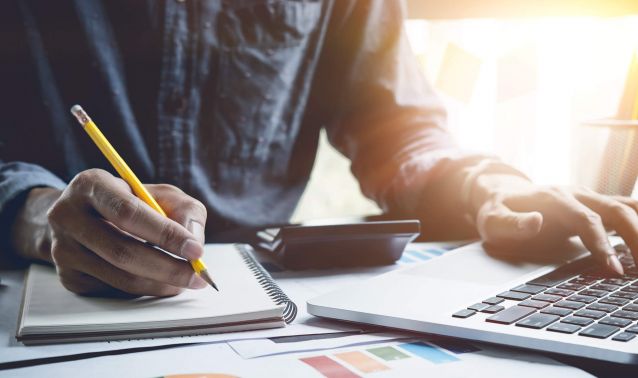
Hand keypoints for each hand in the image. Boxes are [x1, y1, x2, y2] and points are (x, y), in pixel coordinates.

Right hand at [14, 169, 208, 296]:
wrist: (81, 217)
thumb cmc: (129, 202)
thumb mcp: (159, 194)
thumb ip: (185, 211)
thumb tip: (195, 242)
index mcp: (90, 185)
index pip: (129, 213)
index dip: (165, 234)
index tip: (196, 251)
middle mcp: (68, 216)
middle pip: (123, 251)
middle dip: (168, 268)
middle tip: (198, 275)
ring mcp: (63, 249)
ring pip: (120, 277)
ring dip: (160, 283)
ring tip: (185, 280)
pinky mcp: (68, 276)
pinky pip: (114, 290)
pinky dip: (144, 289)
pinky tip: (158, 280)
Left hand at [470, 174, 636, 274]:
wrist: (504, 193)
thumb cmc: (498, 211)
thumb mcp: (492, 220)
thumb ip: (511, 224)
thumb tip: (535, 223)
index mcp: (554, 199)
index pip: (586, 220)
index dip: (602, 244)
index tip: (614, 269)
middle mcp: (577, 194)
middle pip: (617, 211)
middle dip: (636, 239)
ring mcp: (589, 197)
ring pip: (627, 208)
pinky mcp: (596, 205)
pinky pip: (627, 209)